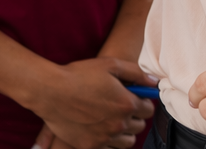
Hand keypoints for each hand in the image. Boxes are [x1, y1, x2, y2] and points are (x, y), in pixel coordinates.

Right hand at [27, 57, 155, 148]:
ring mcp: (104, 137)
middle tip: (124, 108)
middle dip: (135, 117)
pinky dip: (109, 140)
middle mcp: (118, 124)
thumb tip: (154, 83)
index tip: (137, 99)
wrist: (51, 91)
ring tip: (114, 120)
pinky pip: (109, 147)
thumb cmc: (81, 75)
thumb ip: (137, 74)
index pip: (148, 110)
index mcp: (127, 104)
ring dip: (124, 131)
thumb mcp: (112, 65)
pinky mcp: (90, 146)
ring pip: (127, 141)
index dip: (144, 103)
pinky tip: (101, 128)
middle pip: (139, 126)